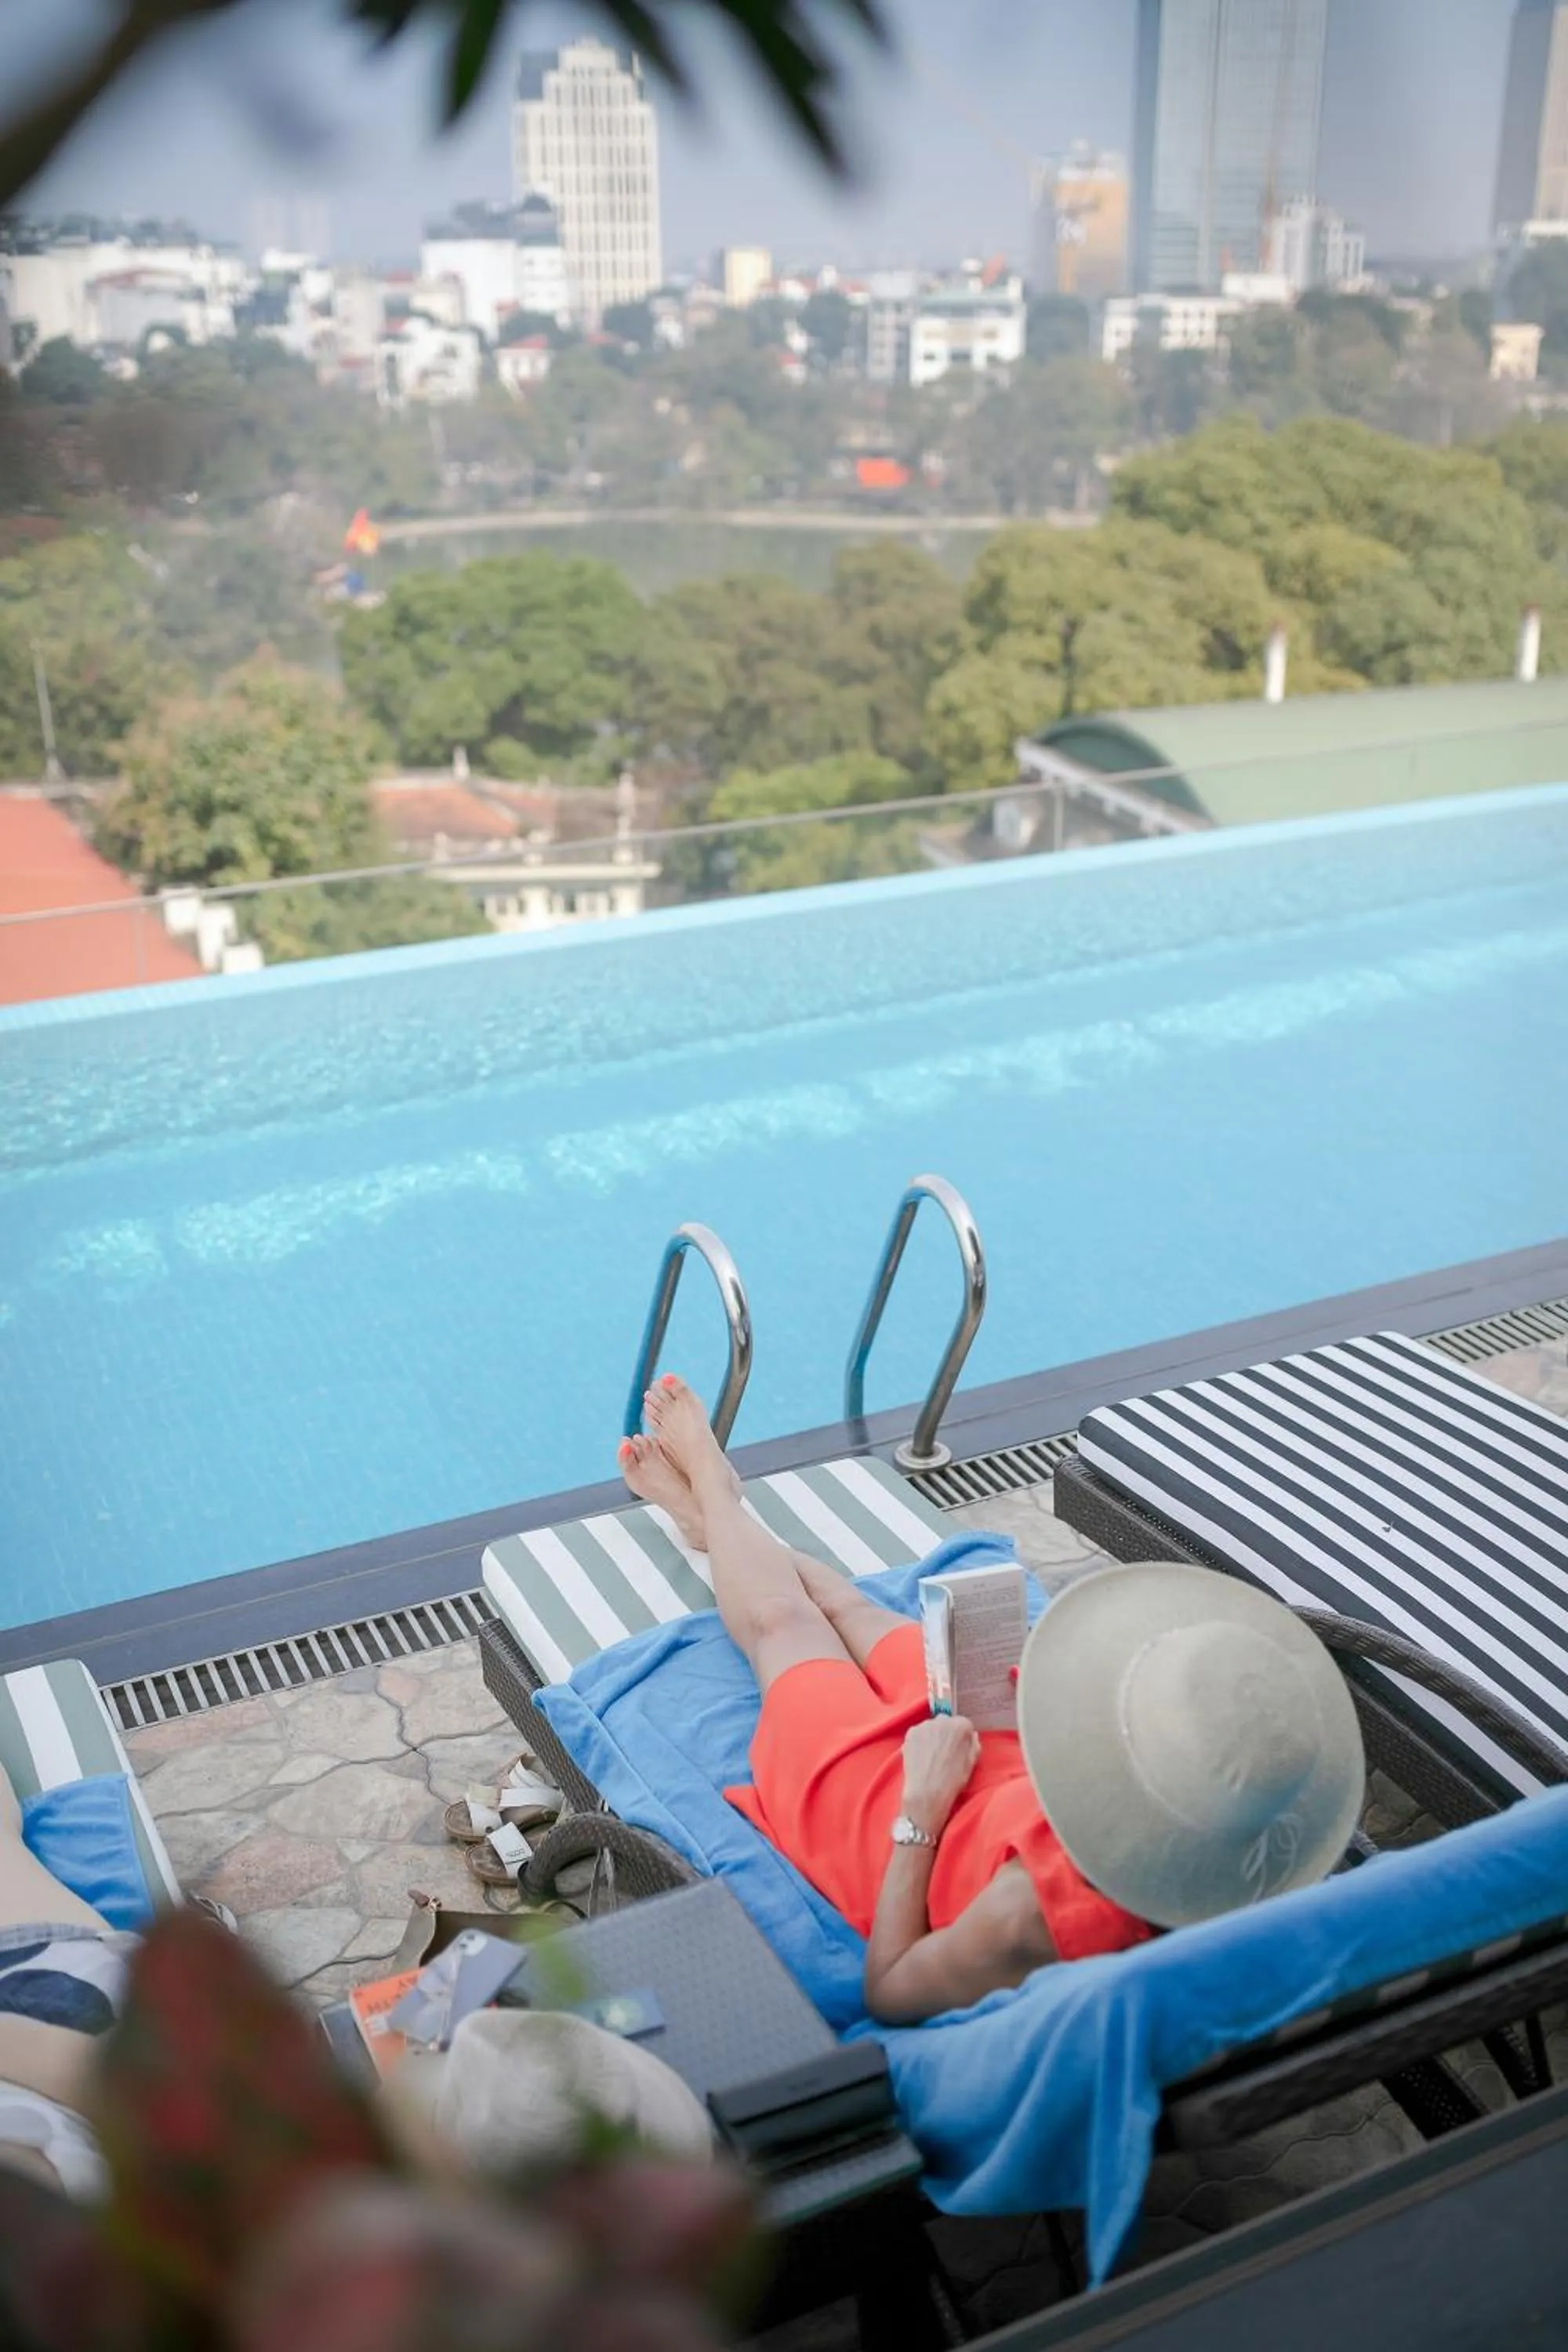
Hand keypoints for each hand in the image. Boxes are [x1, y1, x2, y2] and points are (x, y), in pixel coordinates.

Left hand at [900, 1716, 980, 1839]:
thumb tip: (970, 1735)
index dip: (962, 1737)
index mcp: (960, 1726)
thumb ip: (974, 1744)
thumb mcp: (971, 1763)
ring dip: (933, 1736)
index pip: (964, 1724)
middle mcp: (942, 1720)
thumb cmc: (952, 1780)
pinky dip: (920, 1741)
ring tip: (932, 1756)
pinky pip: (919, 1733)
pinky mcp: (910, 1733)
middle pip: (947, 1722)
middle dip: (947, 1733)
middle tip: (945, 1752)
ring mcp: (924, 1725)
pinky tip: (922, 1755)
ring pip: (931, 1727)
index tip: (959, 1748)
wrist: (927, 1792)